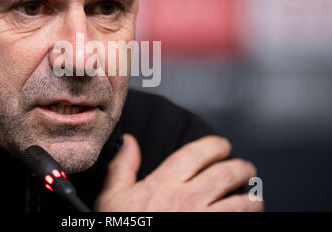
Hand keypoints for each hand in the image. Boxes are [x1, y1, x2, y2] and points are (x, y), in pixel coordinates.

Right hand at [94, 134, 262, 211]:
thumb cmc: (122, 230)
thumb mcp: (112, 198)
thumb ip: (122, 167)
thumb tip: (129, 142)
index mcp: (164, 185)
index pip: (196, 154)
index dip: (214, 146)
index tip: (222, 146)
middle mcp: (187, 200)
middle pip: (225, 174)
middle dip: (240, 168)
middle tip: (245, 168)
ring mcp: (204, 220)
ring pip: (241, 203)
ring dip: (252, 196)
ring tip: (254, 195)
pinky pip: (241, 223)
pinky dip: (248, 217)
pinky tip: (249, 216)